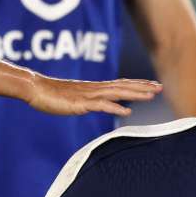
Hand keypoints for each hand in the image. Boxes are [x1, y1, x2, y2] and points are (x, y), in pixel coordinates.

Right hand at [25, 74, 160, 116]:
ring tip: (151, 95)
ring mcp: (88, 95)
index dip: (137, 84)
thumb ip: (86, 101)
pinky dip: (115, 108)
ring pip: (117, 93)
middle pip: (123, 86)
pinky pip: (101, 106)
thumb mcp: (74, 99)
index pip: (120, 84)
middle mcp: (95, 88)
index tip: (152, 85)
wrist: (35, 88)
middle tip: (160, 87)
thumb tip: (95, 104)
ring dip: (135, 94)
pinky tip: (126, 112)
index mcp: (94, 88)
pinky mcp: (81, 104)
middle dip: (142, 87)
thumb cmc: (51, 94)